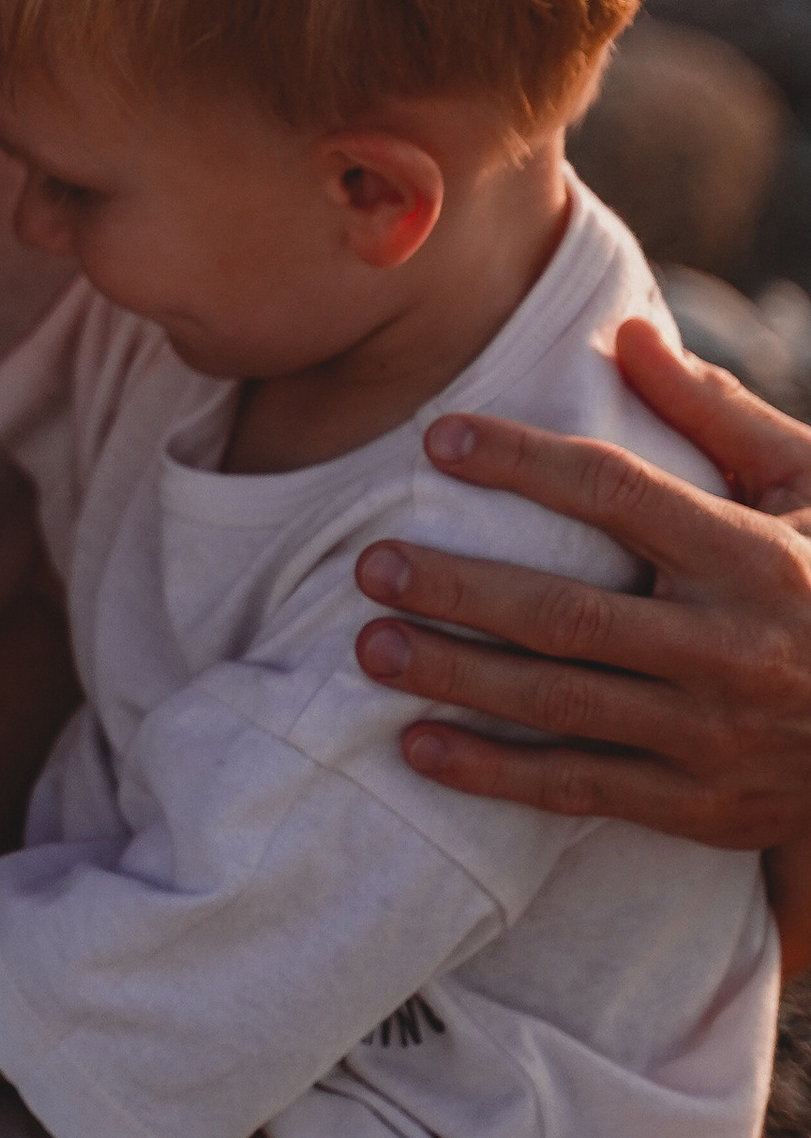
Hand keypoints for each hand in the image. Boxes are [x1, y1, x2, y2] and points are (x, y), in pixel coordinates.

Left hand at [355, 319, 810, 864]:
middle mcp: (732, 649)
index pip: (619, 494)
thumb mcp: (808, 485)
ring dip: (457, 677)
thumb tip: (626, 330)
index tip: (439, 439)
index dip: (523, 464)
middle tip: (372, 564)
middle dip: (462, 590)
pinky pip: (581, 789)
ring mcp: (715, 736)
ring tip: (371, 647)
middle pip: (570, 616)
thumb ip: (716, 413)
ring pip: (561, 705)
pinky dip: (495, 773)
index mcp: (755, 557)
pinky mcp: (701, 807)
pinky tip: (418, 746)